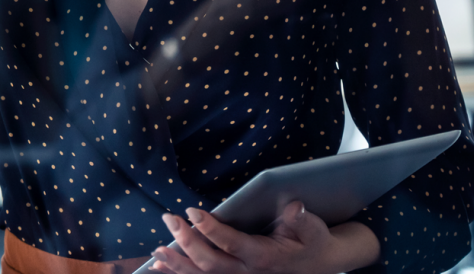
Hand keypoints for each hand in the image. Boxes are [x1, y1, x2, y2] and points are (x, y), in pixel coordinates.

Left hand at [149, 202, 379, 273]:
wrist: (317, 264)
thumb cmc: (312, 242)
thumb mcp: (314, 230)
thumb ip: (303, 220)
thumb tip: (294, 206)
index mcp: (265, 258)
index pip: (233, 244)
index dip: (211, 229)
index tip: (192, 211)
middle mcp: (248, 273)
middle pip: (211, 263)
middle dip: (187, 242)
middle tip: (169, 218)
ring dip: (177, 264)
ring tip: (156, 251)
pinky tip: (159, 267)